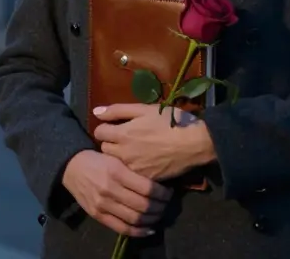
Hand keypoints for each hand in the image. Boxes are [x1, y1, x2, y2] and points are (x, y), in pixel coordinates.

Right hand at [61, 150, 171, 237]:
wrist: (71, 167)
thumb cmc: (98, 159)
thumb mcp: (116, 158)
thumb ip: (134, 170)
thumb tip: (158, 181)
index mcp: (117, 172)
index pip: (148, 188)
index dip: (163, 194)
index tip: (169, 193)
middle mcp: (110, 189)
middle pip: (144, 205)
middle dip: (160, 207)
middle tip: (167, 205)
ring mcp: (103, 204)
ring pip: (135, 219)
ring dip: (152, 219)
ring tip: (159, 215)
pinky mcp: (97, 215)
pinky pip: (121, 228)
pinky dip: (138, 231)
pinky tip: (149, 229)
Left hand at [93, 103, 215, 181]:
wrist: (194, 144)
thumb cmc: (171, 121)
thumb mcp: (145, 109)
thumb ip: (118, 110)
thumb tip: (95, 111)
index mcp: (123, 133)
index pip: (99, 132)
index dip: (106, 128)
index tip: (116, 127)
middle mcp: (124, 153)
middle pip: (105, 149)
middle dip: (111, 143)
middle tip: (125, 139)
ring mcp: (134, 168)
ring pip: (116, 163)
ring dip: (120, 156)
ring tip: (134, 150)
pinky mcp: (144, 179)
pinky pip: (131, 173)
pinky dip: (134, 167)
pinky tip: (144, 161)